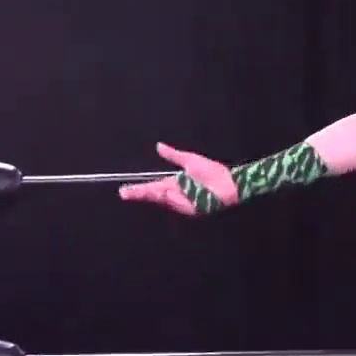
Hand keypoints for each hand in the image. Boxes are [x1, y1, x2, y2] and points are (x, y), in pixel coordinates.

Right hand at [118, 143, 238, 215]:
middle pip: (155, 195)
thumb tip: (158, 146)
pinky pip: (178, 204)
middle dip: (141, 194)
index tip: (124, 191)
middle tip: (126, 193)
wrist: (231, 182)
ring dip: (155, 195)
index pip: (152, 187)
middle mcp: (176, 194)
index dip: (138, 189)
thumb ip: (173, 154)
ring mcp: (183, 203)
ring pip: (165, 200)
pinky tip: (163, 193)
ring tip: (144, 190)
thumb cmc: (213, 172)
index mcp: (174, 184)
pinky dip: (171, 199)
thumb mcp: (190, 160)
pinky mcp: (192, 209)